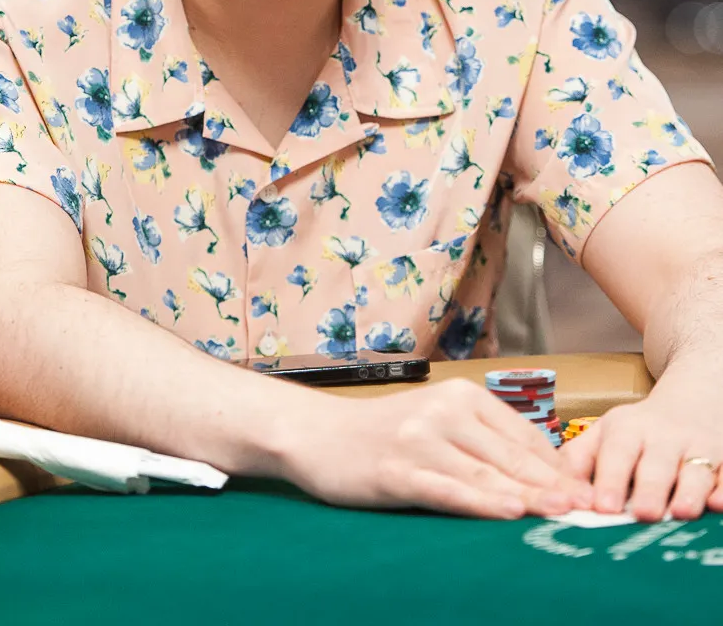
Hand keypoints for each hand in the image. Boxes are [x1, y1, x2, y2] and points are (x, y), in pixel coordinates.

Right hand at [282, 378, 593, 519]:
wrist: (318, 435)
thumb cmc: (383, 434)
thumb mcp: (437, 424)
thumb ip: (482, 441)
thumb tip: (539, 475)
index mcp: (461, 395)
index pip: (522, 436)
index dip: (559, 468)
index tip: (589, 492)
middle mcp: (444, 411)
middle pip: (511, 456)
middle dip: (555, 486)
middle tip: (592, 509)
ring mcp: (420, 439)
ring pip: (487, 473)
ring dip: (530, 496)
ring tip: (565, 513)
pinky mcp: (398, 470)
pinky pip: (448, 489)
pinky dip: (482, 501)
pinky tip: (509, 512)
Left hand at [559, 374, 722, 520]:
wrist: (693, 398)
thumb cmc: (639, 430)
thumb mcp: (605, 432)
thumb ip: (578, 459)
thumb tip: (554, 491)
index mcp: (628, 430)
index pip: (617, 453)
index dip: (610, 479)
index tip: (603, 507)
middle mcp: (663, 438)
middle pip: (656, 464)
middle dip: (650, 488)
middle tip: (643, 514)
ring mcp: (698, 448)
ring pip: (696, 470)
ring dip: (689, 491)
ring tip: (681, 511)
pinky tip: (718, 504)